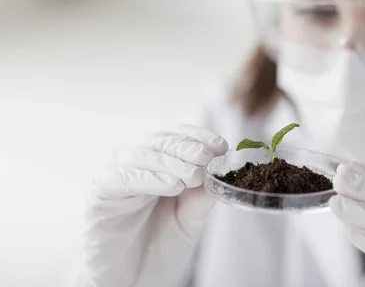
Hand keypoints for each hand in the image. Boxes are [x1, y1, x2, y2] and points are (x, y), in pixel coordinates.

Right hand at [73, 125, 227, 286]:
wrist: (135, 280)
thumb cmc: (161, 244)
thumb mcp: (191, 217)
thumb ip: (202, 194)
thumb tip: (220, 168)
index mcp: (157, 161)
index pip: (177, 136)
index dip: (198, 136)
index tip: (221, 145)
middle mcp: (133, 162)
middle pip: (158, 140)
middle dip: (186, 146)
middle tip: (208, 157)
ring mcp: (114, 176)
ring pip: (140, 155)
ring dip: (170, 162)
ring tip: (194, 175)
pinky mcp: (98, 195)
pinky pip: (120, 179)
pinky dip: (148, 178)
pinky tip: (172, 186)